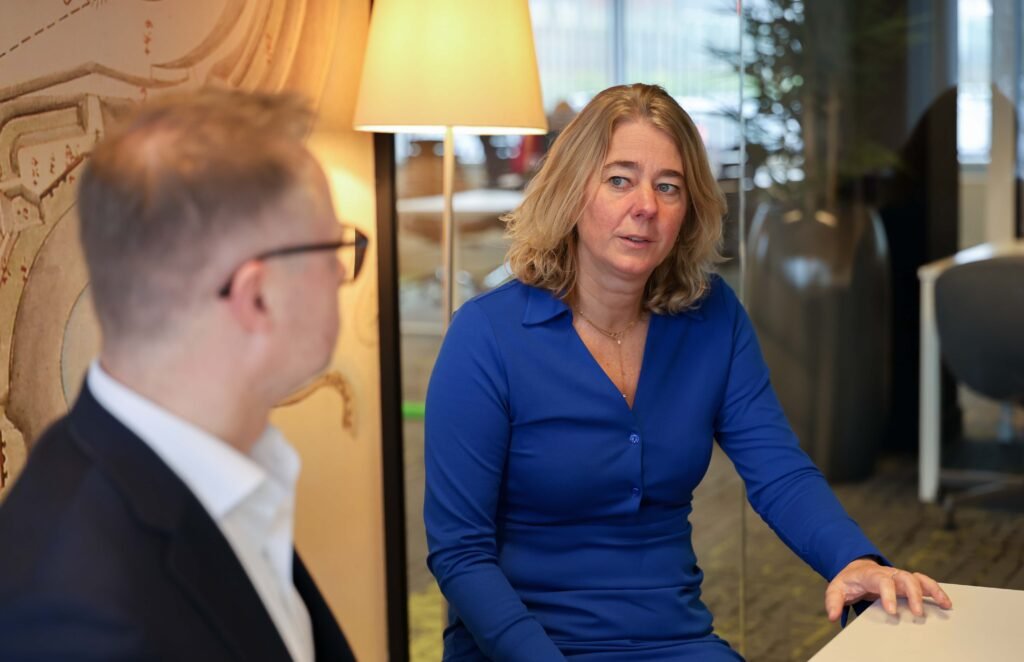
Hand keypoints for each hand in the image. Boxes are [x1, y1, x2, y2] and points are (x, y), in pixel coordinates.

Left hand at [824, 558, 952, 620]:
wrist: (856, 570)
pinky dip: (936, 591)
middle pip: (905, 578)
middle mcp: (888, 573)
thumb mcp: (837, 589)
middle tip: (917, 612)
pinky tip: (946, 604)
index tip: (892, 611)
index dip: (888, 594)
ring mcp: (899, 577)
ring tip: (944, 605)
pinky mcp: (908, 582)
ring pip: (918, 579)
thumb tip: (832, 616)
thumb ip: (833, 601)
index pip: (882, 581)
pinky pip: (925, 583)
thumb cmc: (849, 582)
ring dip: (932, 590)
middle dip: (913, 594)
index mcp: (871, 574)